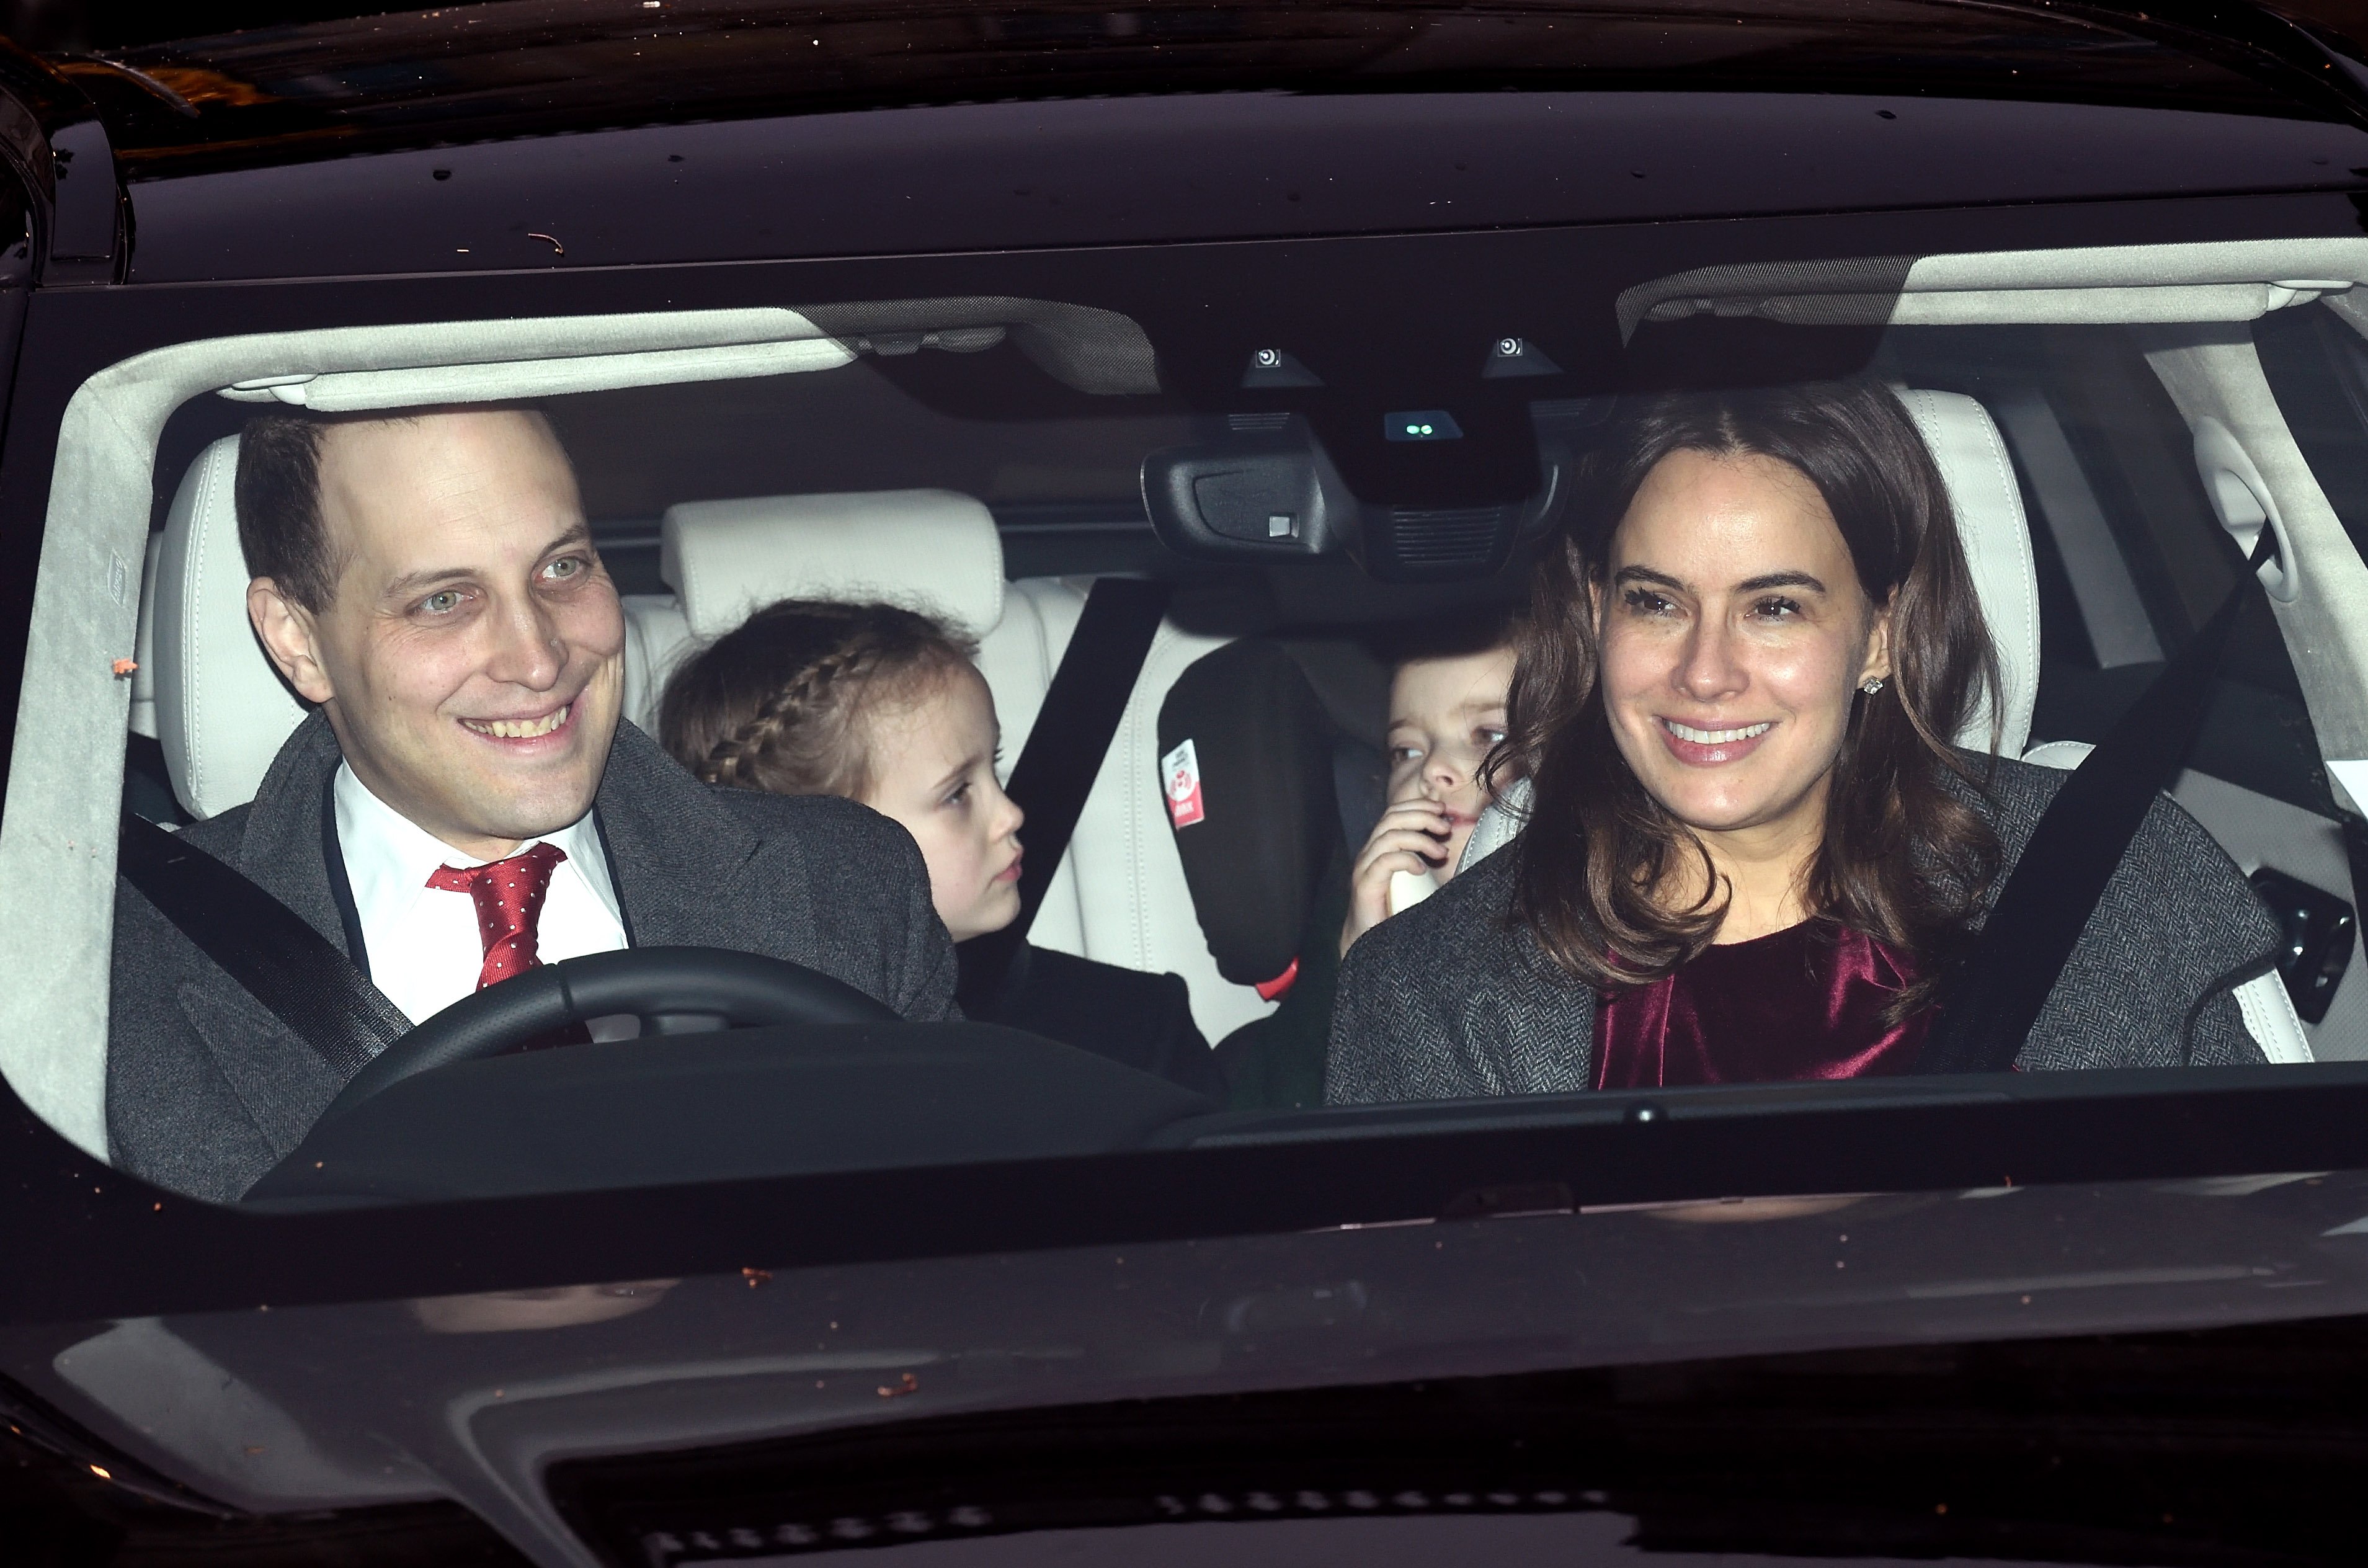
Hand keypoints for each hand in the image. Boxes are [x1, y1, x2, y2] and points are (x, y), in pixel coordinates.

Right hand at [1340, 799, 1451, 956]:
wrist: (1372, 948)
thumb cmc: (1398, 913)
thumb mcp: (1419, 882)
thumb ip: (1429, 862)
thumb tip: (1456, 847)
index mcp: (1382, 848)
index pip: (1395, 813)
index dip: (1418, 806)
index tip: (1442, 811)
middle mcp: (1371, 853)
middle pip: (1392, 818)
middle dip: (1421, 816)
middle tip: (1445, 827)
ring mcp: (1365, 868)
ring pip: (1388, 836)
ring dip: (1419, 838)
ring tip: (1440, 853)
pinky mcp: (1365, 885)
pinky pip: (1384, 861)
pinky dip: (1406, 859)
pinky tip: (1422, 869)